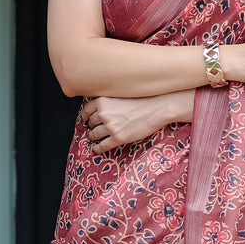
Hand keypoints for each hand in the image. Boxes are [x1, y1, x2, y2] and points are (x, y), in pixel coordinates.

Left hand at [80, 91, 194, 151]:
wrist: (158, 107)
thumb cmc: (144, 98)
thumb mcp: (121, 94)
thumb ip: (109, 100)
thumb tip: (102, 107)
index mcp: (103, 100)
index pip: (86, 110)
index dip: (86, 116)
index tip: (87, 119)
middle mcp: (103, 113)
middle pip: (90, 123)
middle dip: (92, 126)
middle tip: (94, 129)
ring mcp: (110, 126)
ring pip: (94, 135)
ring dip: (94, 137)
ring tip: (96, 139)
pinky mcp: (118, 138)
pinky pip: (102, 146)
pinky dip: (98, 149)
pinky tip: (97, 149)